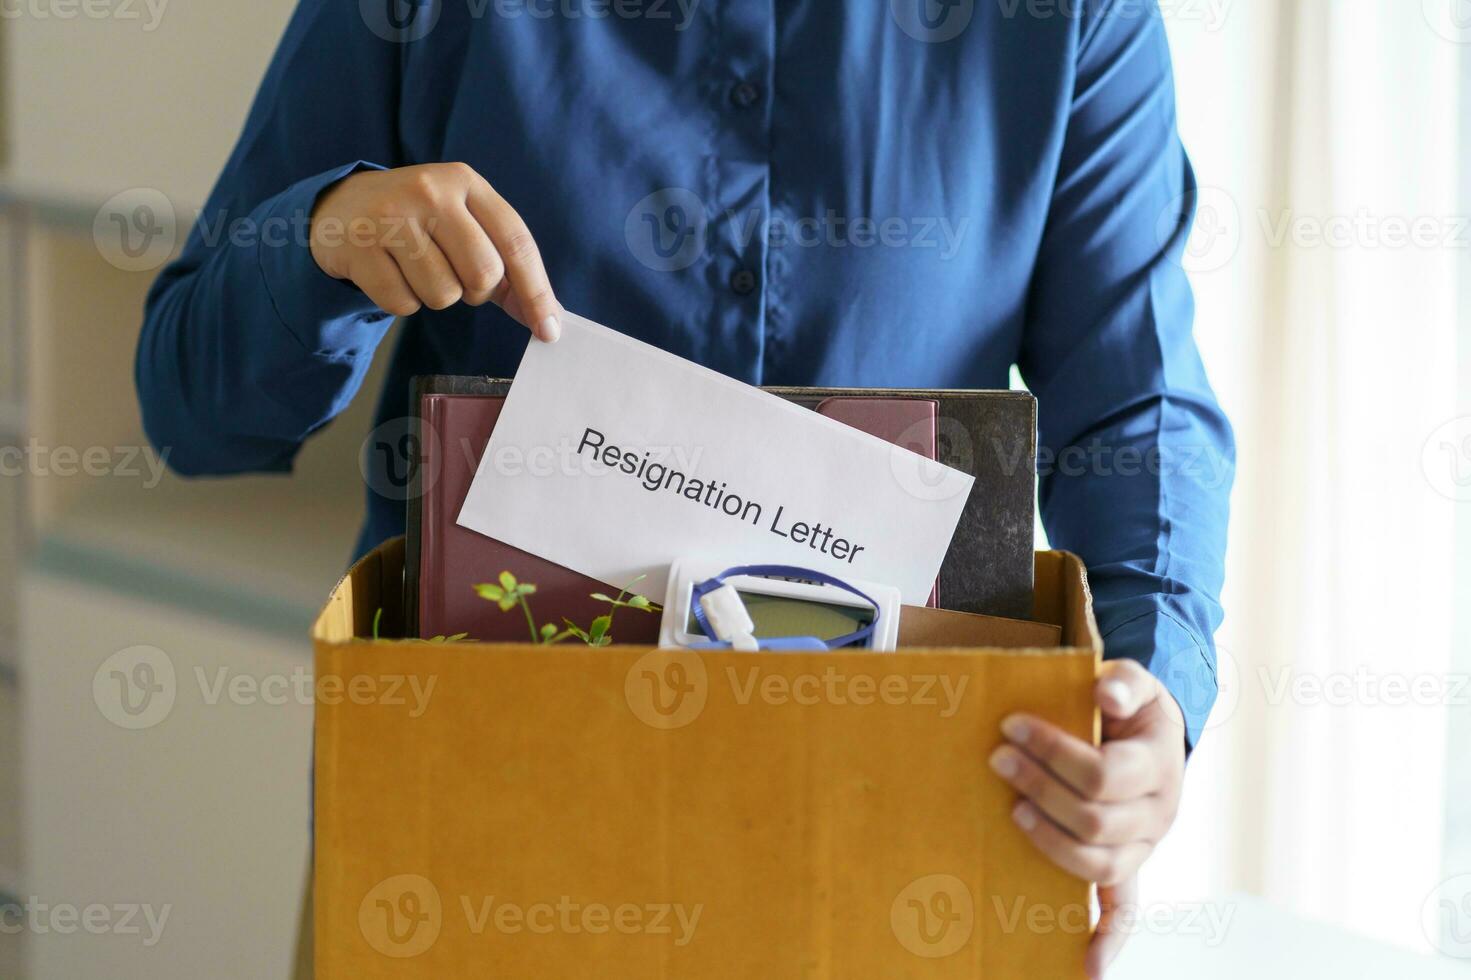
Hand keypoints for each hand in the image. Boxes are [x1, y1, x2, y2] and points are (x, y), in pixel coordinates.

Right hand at [309, 162, 562, 340]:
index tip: (548, 330)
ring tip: (415, 270)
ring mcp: (391, 216)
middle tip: (454, 278)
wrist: (340, 209)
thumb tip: (546, 319)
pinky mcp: (359, 246)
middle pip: (483, 273)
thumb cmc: (418, 224)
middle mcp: (430, 191)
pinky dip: (402, 302)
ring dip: (436, 297)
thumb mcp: (462, 225)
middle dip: (476, 292)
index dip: (536, 291)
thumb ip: (505, 265)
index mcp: (465, 182)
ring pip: (443, 294)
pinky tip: (389, 274)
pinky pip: (403, 303)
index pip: (516, 241)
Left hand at [988, 659, 1185, 977]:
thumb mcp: (1135, 682)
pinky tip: (1084, 966)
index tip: (1010, 726)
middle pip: (1092, 818)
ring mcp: (1143, 846)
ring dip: (1048, 839)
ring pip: (1096, 862)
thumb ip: (1123, 681)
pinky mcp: (1128, 865)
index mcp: (1158, 767)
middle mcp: (1157, 814)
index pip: (1101, 773)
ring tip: (1012, 808)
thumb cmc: (1132, 709)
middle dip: (1039, 787)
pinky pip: (1124, 910)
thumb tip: (1103, 694)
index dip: (1053, 752)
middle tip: (998, 759)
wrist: (1156, 734)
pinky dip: (1107, 940)